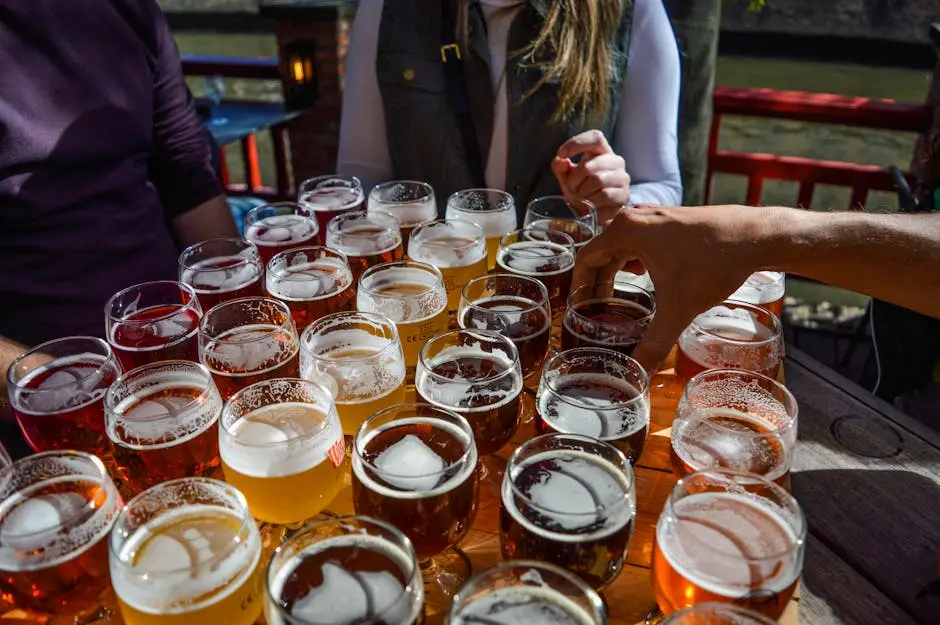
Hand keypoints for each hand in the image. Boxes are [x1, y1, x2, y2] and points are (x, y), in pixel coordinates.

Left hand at [552, 130, 630, 225]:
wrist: (594, 213)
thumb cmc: (581, 190)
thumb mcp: (567, 177)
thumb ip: (560, 167)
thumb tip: (559, 160)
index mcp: (601, 151)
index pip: (595, 137)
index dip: (577, 143)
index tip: (561, 155)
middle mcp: (615, 161)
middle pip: (590, 165)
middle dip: (575, 179)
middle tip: (572, 188)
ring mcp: (622, 177)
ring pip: (598, 180)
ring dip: (583, 191)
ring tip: (580, 197)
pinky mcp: (624, 194)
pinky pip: (604, 195)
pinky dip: (592, 201)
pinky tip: (590, 205)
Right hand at [572, 204, 779, 370]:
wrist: (757, 235)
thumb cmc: (714, 262)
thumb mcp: (679, 307)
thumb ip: (654, 343)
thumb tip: (637, 374)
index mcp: (625, 231)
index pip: (586, 259)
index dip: (577, 286)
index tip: (575, 309)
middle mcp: (635, 218)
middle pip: (601, 253)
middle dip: (596, 283)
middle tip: (591, 311)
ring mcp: (654, 217)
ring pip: (621, 247)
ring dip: (614, 272)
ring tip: (611, 300)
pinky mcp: (671, 221)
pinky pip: (640, 242)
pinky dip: (633, 262)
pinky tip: (641, 279)